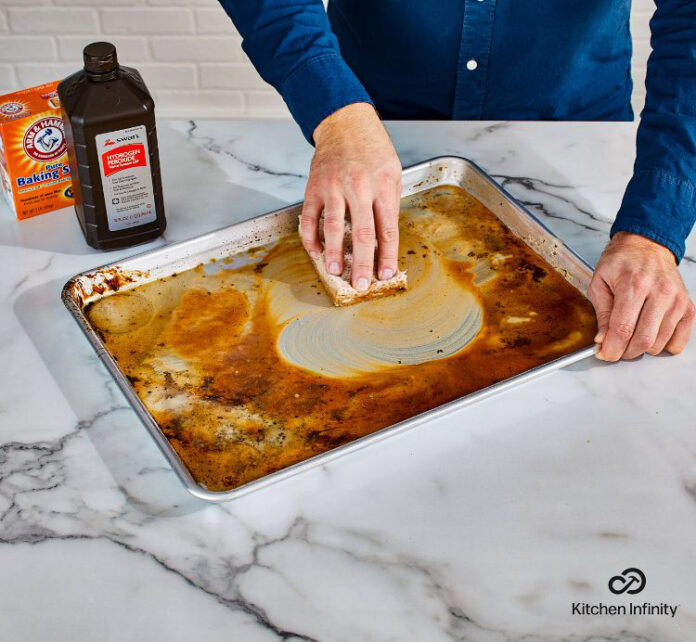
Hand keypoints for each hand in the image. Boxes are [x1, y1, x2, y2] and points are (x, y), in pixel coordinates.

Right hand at [299, 103, 401, 290]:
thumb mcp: (393, 173)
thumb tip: (384, 241)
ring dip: (333, 253)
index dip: (387, 255)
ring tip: (334, 272)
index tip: (385, 273)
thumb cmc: (373, 149)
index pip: (387, 229)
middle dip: (361, 263)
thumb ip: (389, 205)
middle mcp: (359, 188)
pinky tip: (315, 251)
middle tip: (360, 284)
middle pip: (361, 233)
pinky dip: (310, 236)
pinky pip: (311, 217)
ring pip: (332, 227)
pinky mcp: (315, 187)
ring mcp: (334, 187)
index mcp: (382, 187)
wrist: (345, 123)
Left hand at [588, 232, 694, 360]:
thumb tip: (602, 340)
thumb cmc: (621, 261)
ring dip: (642, 349)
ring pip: (660, 342)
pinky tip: (651, 336)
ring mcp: (676, 301)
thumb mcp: (599, 282)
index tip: (604, 354)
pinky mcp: (687, 307)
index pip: (623, 328)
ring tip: (631, 337)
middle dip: (625, 352)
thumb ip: (601, 313)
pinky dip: (664, 345)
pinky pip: (679, 339)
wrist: (647, 245)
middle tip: (616, 348)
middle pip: (644, 339)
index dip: (612, 347)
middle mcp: (659, 293)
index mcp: (634, 285)